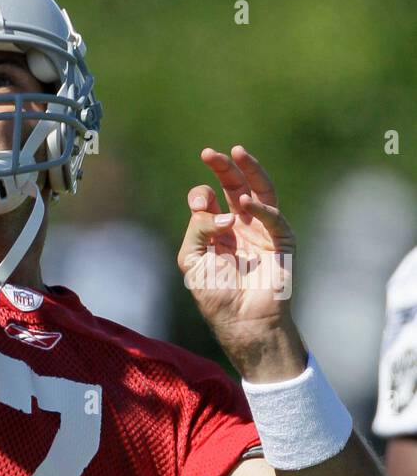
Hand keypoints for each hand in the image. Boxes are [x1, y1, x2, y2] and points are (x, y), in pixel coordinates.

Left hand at [178, 146, 299, 361]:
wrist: (243, 323)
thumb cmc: (216, 296)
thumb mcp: (193, 260)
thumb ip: (198, 229)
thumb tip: (219, 209)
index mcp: (218, 230)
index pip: (210, 198)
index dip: (202, 194)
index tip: (200, 203)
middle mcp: (241, 226)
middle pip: (235, 186)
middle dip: (224, 168)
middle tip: (210, 153)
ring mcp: (263, 232)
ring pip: (262, 192)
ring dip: (251, 171)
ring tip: (238, 152)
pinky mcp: (282, 243)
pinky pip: (275, 219)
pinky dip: (262, 208)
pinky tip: (246, 203)